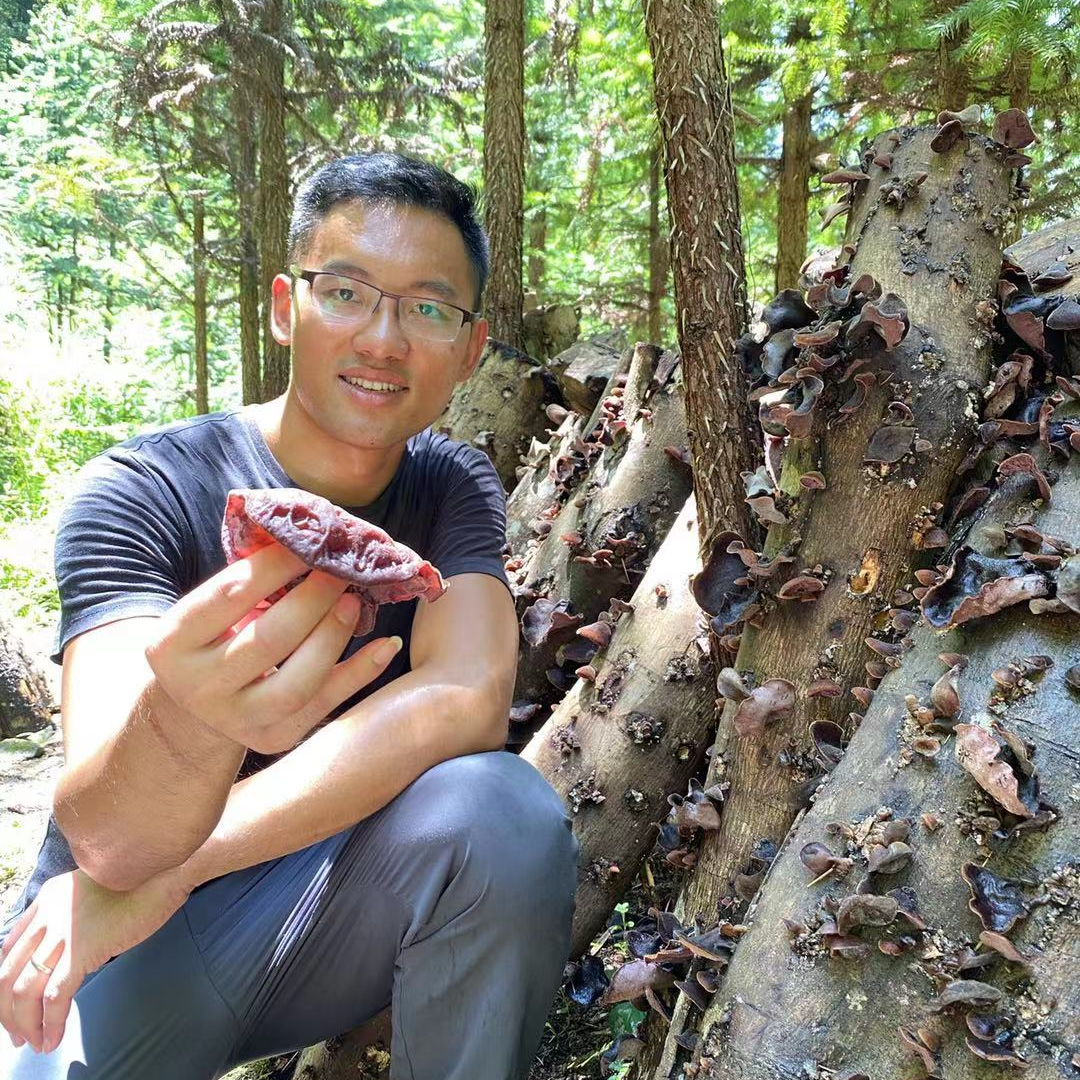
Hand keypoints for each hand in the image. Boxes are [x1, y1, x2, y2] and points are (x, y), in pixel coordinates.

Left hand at [0, 867, 190, 1053]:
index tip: (14, 1006)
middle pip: (8, 974)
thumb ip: (75, 914)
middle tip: (20, 1035)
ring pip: (24, 991)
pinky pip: (55, 997)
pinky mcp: (84, 950)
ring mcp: (64, 933)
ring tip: (36, 1043)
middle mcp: (48, 914)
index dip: (5, 984)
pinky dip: (50, 1023)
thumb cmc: (141, 882)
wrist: (164, 870)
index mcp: (49, 898)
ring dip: (25, 1024)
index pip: (9, 950)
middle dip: (8, 1012)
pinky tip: (53, 1038)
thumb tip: (68, 949)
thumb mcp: (97, 891)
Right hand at [145, 541, 402, 754]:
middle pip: (269, 639)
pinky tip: (385, 645)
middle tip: (341, 572)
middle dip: (313, 600)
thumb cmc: (218, 636)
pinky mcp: (275, 738)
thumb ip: (250, 579)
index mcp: (172, 643)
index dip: (275, 566)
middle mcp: (199, 686)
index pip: (229, 595)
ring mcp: (237, 719)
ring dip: (334, 635)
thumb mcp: (213, 610)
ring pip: (298, 681)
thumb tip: (311, 533)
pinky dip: (360, 672)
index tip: (309, 543)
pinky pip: (326, 704)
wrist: (199, 705)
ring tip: (356, 602)